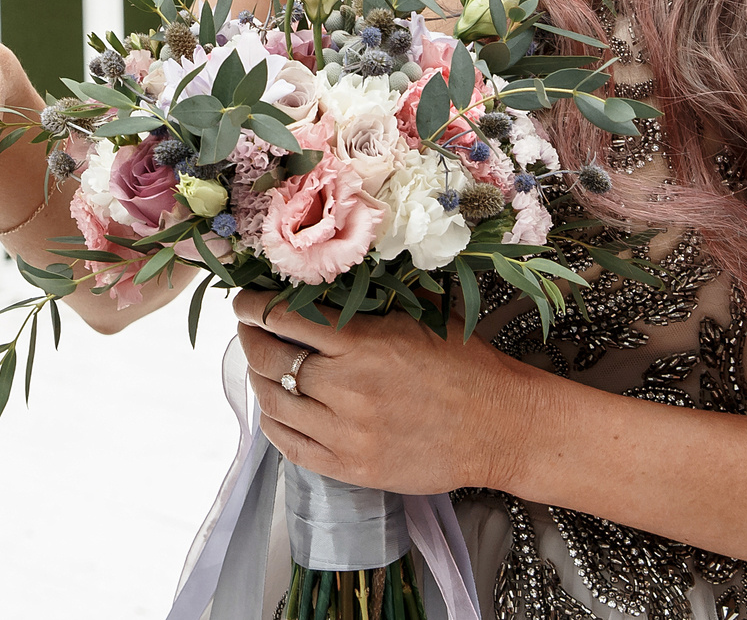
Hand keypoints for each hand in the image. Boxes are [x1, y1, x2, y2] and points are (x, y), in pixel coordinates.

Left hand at [233, 289, 539, 494]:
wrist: (502, 428)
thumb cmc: (465, 365)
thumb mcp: (417, 315)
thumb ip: (365, 300)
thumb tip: (315, 278)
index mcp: (362, 343)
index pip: (281, 317)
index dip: (252, 305)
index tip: (244, 299)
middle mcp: (347, 389)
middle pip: (268, 358)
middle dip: (250, 337)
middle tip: (250, 327)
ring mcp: (346, 434)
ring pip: (272, 402)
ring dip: (258, 378)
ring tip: (262, 364)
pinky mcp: (350, 468)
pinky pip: (289, 445)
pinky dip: (273, 422)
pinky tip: (276, 406)